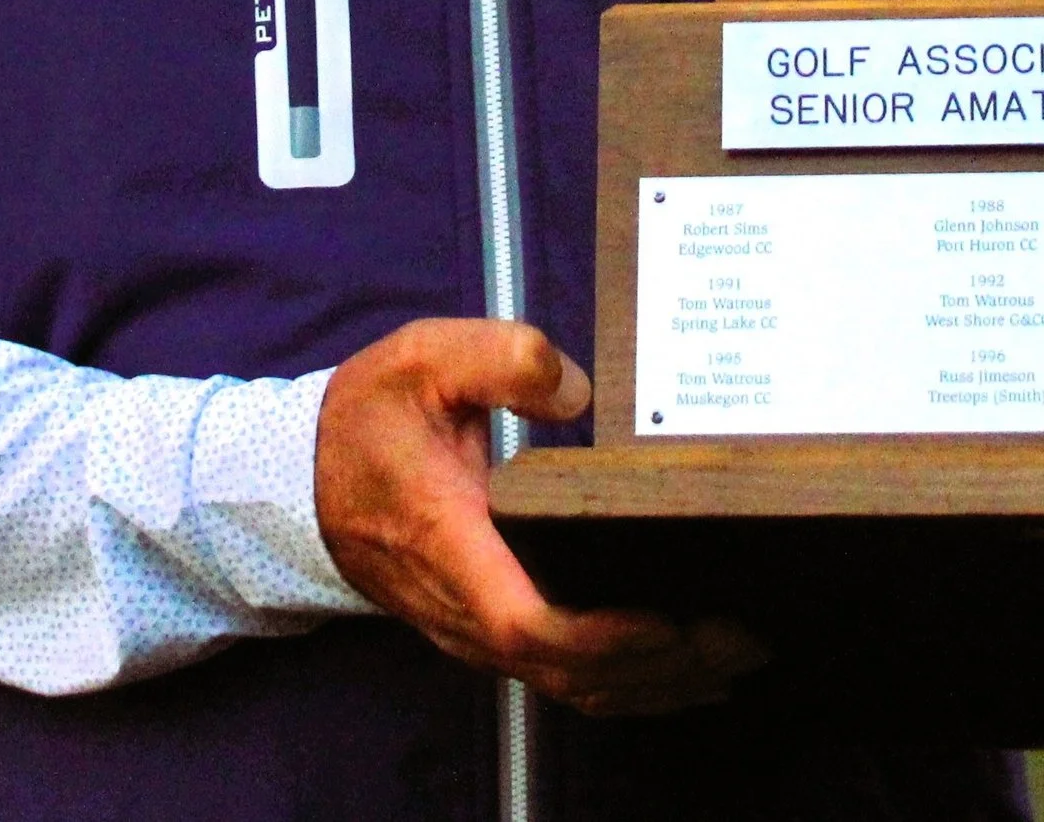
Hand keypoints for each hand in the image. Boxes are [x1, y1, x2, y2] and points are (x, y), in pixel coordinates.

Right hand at [315, 318, 766, 715]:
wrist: (300, 476)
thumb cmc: (370, 414)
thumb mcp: (425, 356)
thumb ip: (503, 357)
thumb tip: (578, 389)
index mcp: (448, 540)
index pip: (525, 620)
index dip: (603, 635)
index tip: (671, 620)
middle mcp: (460, 607)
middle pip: (566, 670)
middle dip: (661, 666)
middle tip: (744, 635)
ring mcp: (470, 630)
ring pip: (568, 687)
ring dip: (654, 685)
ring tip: (736, 655)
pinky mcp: (483, 631)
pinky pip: (558, 679)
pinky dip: (625, 687)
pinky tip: (682, 675)